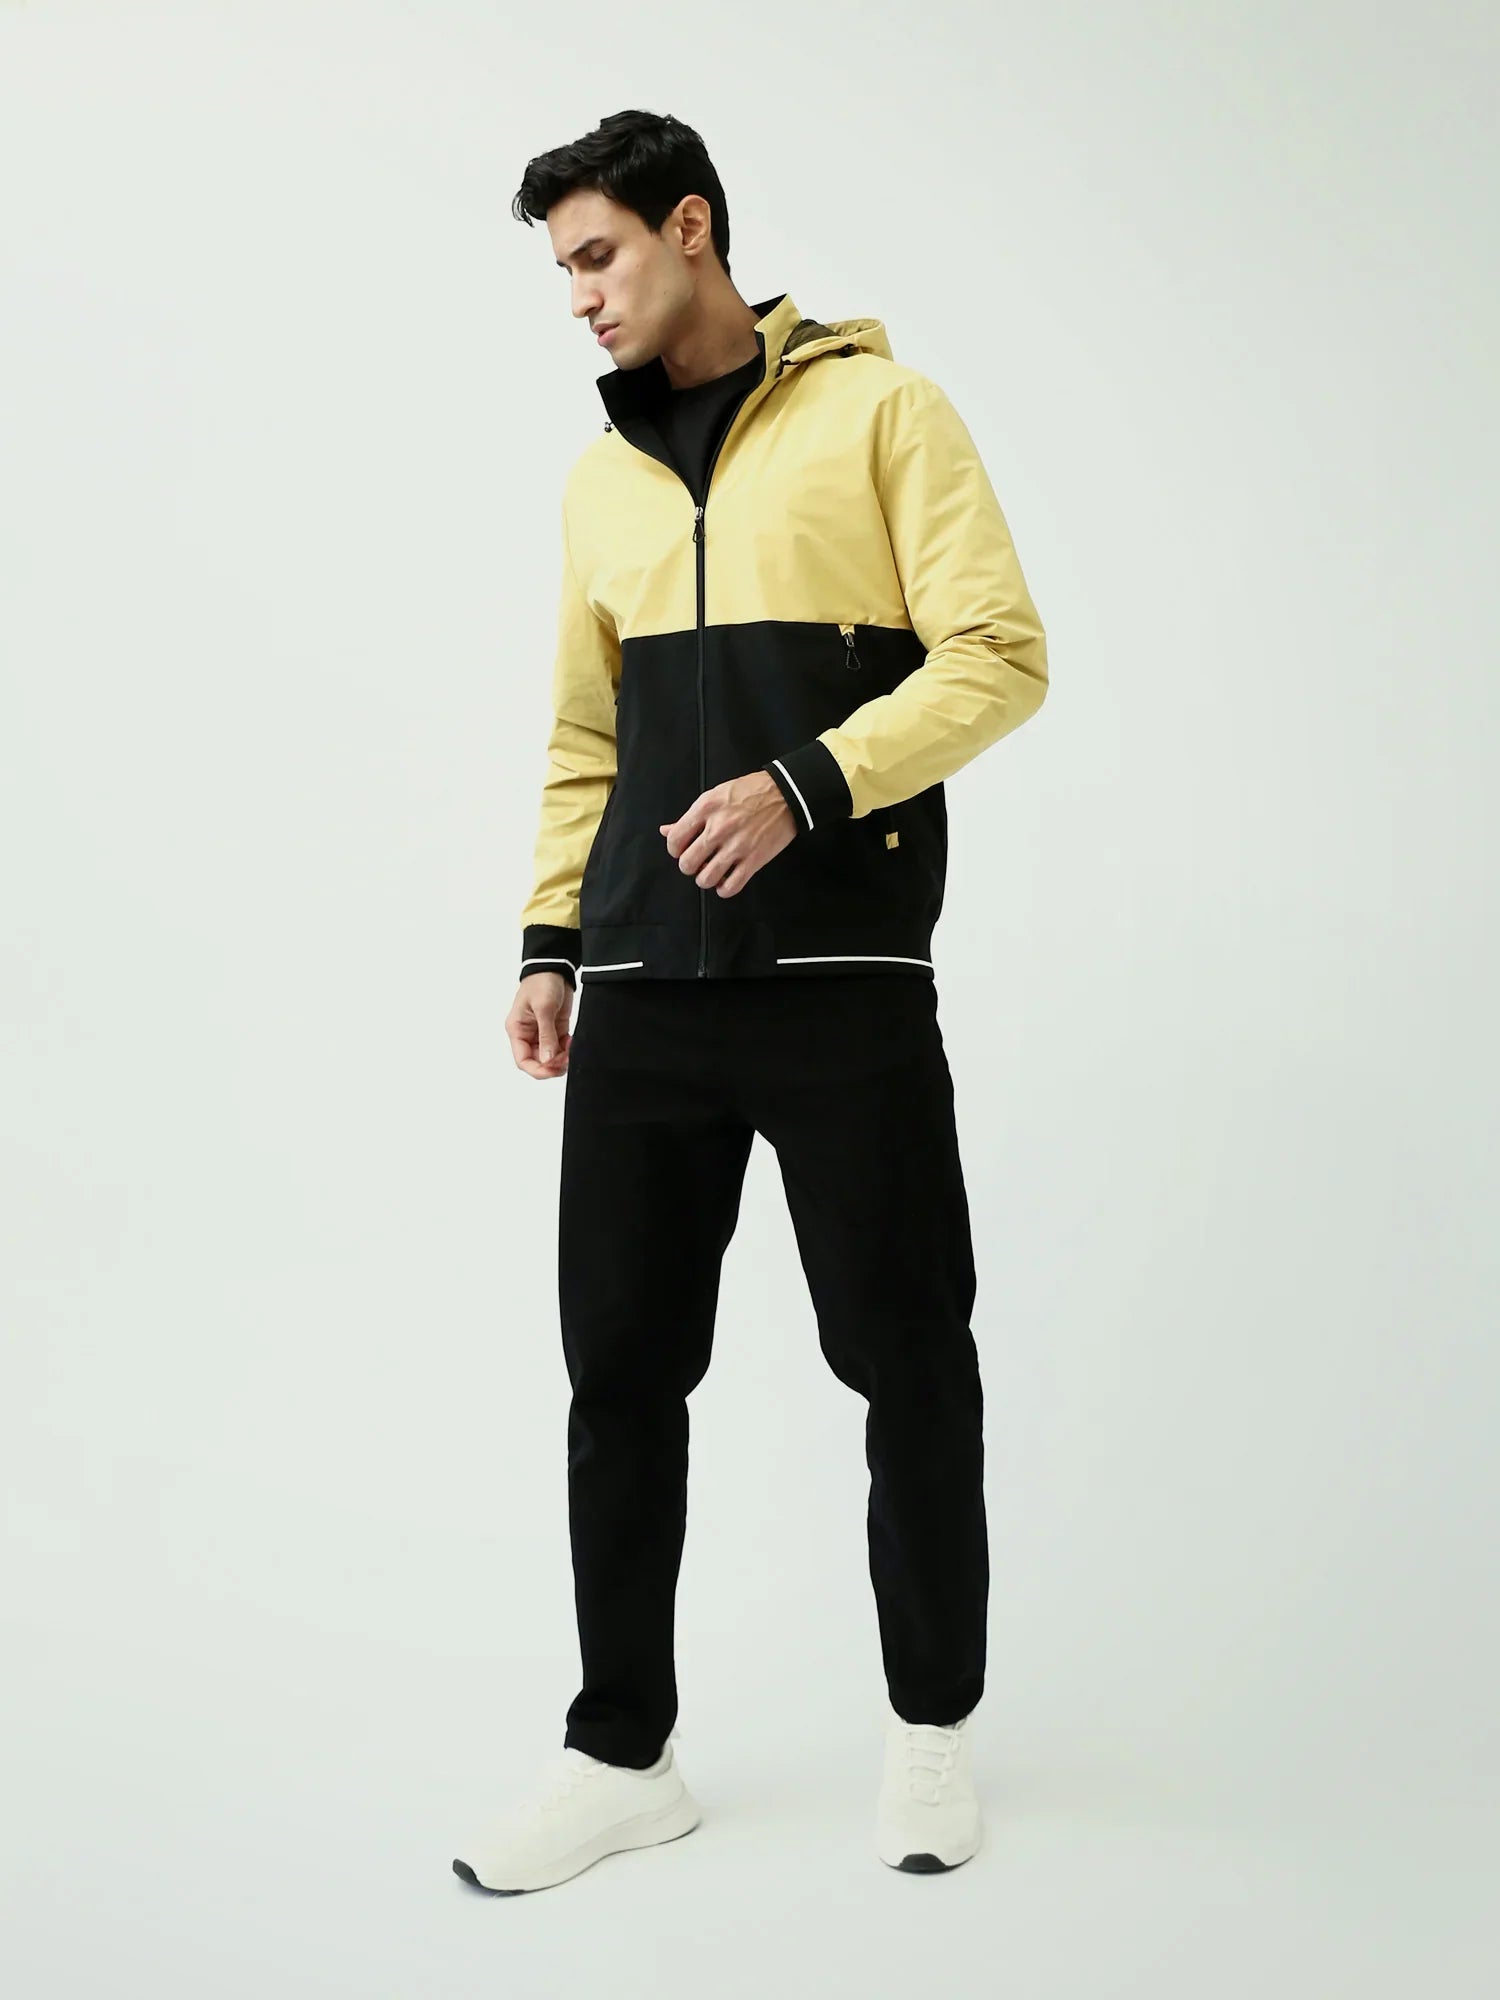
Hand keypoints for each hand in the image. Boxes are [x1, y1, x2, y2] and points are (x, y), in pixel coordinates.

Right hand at [507, 970, 574, 1078]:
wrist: (555, 968)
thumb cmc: (541, 983)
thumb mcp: (544, 1008)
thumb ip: (546, 1035)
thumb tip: (548, 1060)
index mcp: (517, 1030)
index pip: (523, 1061)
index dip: (537, 1070)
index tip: (553, 1069)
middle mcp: (527, 1035)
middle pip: (538, 1062)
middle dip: (553, 1064)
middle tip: (566, 1058)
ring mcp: (542, 1033)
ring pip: (551, 1057)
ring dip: (562, 1058)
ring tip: (571, 1048)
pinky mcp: (555, 1029)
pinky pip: (560, 1048)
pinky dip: (567, 1050)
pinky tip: (572, 1042)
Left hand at [660, 771, 795, 894]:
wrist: (786, 794)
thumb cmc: (750, 792)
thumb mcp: (715, 795)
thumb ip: (690, 816)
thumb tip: (665, 831)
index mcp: (706, 808)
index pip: (674, 840)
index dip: (675, 850)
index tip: (683, 849)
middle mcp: (719, 828)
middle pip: (687, 864)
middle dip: (690, 866)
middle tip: (698, 861)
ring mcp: (737, 846)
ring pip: (705, 879)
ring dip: (706, 879)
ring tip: (712, 871)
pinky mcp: (754, 860)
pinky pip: (730, 887)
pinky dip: (724, 889)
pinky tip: (726, 880)